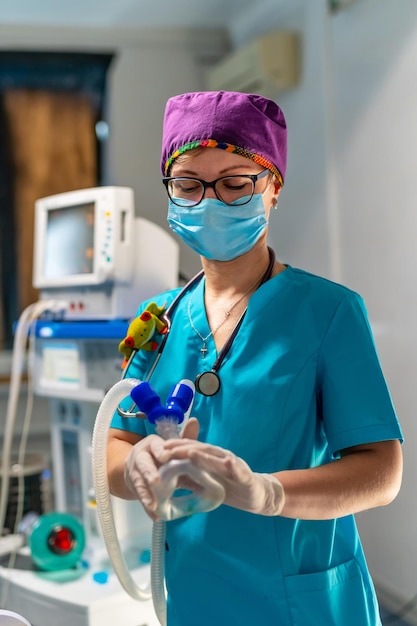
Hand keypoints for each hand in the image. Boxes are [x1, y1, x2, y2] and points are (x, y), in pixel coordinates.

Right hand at [123, 417, 200, 519]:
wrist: (139, 467)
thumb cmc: (161, 457)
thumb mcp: (172, 449)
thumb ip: (185, 440)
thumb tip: (197, 427)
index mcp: (152, 444)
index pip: (155, 445)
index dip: (160, 451)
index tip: (165, 457)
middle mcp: (140, 456)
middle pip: (143, 463)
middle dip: (148, 472)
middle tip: (156, 481)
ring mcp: (134, 471)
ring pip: (138, 482)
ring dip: (145, 494)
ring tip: (152, 505)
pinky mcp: (133, 486)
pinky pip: (139, 497)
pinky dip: (146, 507)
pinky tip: (154, 516)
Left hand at [155, 428, 284, 516]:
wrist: (256, 495)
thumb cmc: (228, 487)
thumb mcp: (205, 483)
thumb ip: (189, 478)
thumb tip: (165, 477)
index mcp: (210, 458)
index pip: (191, 449)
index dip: (176, 447)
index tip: (159, 447)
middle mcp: (221, 457)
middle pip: (201, 450)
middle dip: (184, 448)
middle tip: (167, 448)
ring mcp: (234, 465)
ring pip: (218, 458)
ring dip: (204, 455)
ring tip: (190, 453)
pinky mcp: (246, 477)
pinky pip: (240, 471)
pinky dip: (234, 467)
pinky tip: (228, 463)